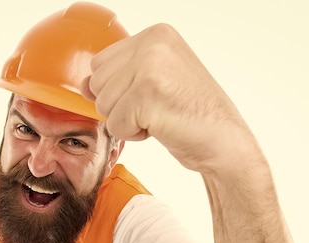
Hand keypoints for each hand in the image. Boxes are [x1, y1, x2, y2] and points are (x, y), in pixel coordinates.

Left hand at [83, 24, 259, 172]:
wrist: (225, 142)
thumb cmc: (192, 115)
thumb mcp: (154, 83)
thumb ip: (118, 77)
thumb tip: (83, 85)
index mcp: (156, 35)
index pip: (101, 63)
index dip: (118, 90)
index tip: (150, 96)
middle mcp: (153, 44)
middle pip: (97, 83)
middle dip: (120, 105)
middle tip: (156, 109)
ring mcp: (150, 68)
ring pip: (104, 105)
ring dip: (127, 121)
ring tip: (160, 117)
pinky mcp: (147, 96)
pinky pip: (115, 125)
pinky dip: (134, 135)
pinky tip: (161, 127)